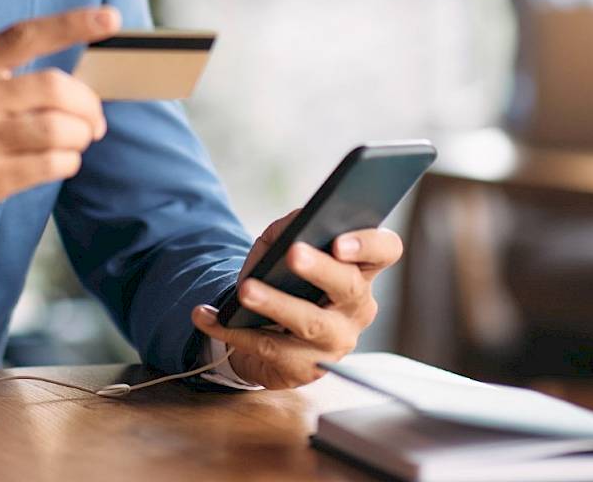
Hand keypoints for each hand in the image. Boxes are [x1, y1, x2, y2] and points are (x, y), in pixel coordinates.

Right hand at [0, 6, 120, 247]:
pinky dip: (68, 162)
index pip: (25, 36)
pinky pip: (51, 165)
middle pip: (55, 88)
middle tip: (94, 119)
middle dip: (87, 104)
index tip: (109, 19)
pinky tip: (60, 161)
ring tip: (77, 141)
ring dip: (81, 136)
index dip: (72, 24)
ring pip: (60, 130)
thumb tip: (69, 83)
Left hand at [191, 209, 403, 388]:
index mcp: (360, 270)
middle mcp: (356, 308)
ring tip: (245, 290)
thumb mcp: (280, 247)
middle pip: (349, 287)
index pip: (385, 250)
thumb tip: (295, 224)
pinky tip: (206, 316)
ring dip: (276, 304)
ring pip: (311, 324)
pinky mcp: (305, 369)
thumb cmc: (281, 279)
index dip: (368, 245)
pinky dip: (233, 331)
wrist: (264, 332)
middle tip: (293, 253)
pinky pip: (270, 349)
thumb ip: (288, 229)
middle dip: (320, 269)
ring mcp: (335, 342)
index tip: (339, 240)